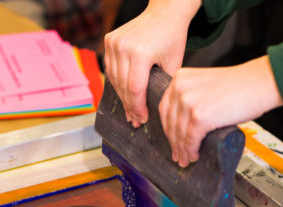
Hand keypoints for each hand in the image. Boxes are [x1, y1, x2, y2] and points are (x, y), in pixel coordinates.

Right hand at [103, 0, 200, 126]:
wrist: (165, 11)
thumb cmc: (172, 36)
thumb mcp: (173, 63)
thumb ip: (163, 86)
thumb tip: (157, 109)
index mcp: (141, 53)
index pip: (135, 89)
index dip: (137, 108)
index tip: (141, 119)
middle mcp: (124, 47)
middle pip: (123, 86)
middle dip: (129, 105)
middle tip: (134, 119)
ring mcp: (114, 43)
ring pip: (114, 79)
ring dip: (121, 96)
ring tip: (129, 110)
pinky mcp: (109, 40)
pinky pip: (109, 68)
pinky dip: (116, 81)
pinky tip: (123, 93)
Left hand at [158, 55, 282, 166]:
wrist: (259, 83)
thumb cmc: (239, 85)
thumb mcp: (205, 84)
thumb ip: (192, 96)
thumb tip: (183, 124)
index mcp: (180, 78)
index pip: (166, 109)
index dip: (168, 128)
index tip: (172, 140)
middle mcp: (180, 88)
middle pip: (171, 123)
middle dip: (174, 142)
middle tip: (178, 155)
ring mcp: (189, 102)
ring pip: (180, 134)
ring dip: (182, 150)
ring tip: (186, 159)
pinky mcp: (199, 117)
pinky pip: (190, 140)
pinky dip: (191, 151)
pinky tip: (194, 156)